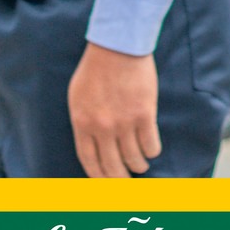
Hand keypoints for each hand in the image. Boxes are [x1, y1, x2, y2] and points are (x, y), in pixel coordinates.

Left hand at [68, 42, 160, 176]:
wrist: (117, 46)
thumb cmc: (95, 68)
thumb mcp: (77, 97)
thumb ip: (82, 121)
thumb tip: (90, 145)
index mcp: (82, 123)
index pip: (89, 162)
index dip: (98, 177)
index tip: (105, 182)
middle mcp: (102, 127)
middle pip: (112, 167)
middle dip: (120, 179)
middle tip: (126, 180)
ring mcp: (124, 123)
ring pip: (134, 160)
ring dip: (139, 166)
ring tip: (141, 164)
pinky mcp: (144, 115)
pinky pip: (150, 145)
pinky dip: (151, 151)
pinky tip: (150, 148)